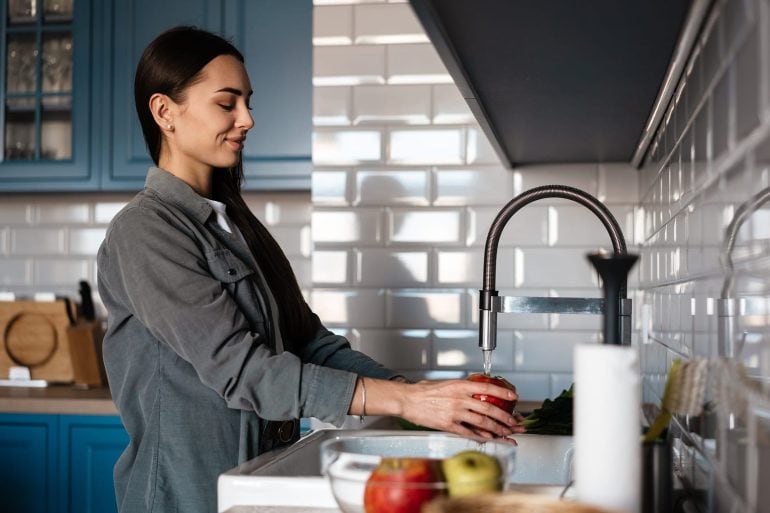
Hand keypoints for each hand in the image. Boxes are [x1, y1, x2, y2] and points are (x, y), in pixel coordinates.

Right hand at [398, 379, 524, 442]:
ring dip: (497, 429)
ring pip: (482, 422)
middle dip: (505, 417)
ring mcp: (454, 412)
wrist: (407, 399)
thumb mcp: (445, 383)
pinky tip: (489, 439)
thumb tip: (474, 391)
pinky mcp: (448, 425)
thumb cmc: (424, 391)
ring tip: (507, 433)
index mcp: (460, 385)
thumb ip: (461, 388)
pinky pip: (468, 432)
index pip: (487, 387)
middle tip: (515, 423)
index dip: (502, 393)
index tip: (514, 397)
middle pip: (489, 408)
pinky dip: (481, 436)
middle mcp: (459, 398)